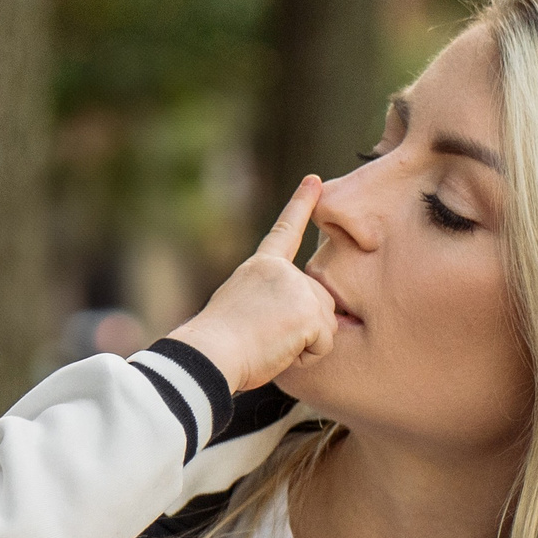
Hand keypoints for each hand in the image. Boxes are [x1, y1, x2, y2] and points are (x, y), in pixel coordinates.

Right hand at [163, 177, 338, 392]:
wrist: (211, 354)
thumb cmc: (218, 345)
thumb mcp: (241, 308)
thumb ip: (273, 301)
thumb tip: (297, 321)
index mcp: (261, 266)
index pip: (285, 232)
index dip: (301, 204)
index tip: (315, 181)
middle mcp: (282, 271)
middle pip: (319, 301)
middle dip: (304, 328)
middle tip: (266, 338)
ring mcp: (298, 288)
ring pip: (327, 324)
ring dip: (305, 344)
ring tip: (269, 344)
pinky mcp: (310, 312)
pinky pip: (325, 345)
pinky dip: (307, 356)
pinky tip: (279, 351)